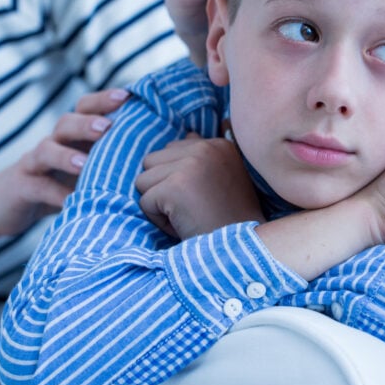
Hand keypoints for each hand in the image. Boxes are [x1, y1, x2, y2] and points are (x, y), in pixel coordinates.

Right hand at [0, 88, 129, 277]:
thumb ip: (106, 158)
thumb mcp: (80, 169)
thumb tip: (154, 155)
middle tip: (107, 128)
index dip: (103, 100)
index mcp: (69, 136)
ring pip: (46, 150)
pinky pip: (37, 188)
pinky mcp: (21, 187)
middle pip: (66, 123)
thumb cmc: (53, 184)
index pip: (85, 108)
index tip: (128, 97)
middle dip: (86, 122)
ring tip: (85, 165)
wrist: (1, 206)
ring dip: (66, 156)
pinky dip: (55, 195)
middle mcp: (51, 143)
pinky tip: (71, 203)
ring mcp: (32, 164)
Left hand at [136, 133, 262, 239]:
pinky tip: (184, 224)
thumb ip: (203, 156)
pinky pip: (144, 202)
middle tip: (194, 208)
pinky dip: (159, 220)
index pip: (171, 150)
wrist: (241, 251)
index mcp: (218, 144)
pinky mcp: (175, 186)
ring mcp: (191, 165)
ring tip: (188, 215)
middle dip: (163, 188)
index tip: (205, 197)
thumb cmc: (228, 221)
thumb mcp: (223, 178)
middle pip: (151, 161)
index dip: (179, 180)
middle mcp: (205, 148)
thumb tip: (189, 133)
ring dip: (159, 203)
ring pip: (143, 180)